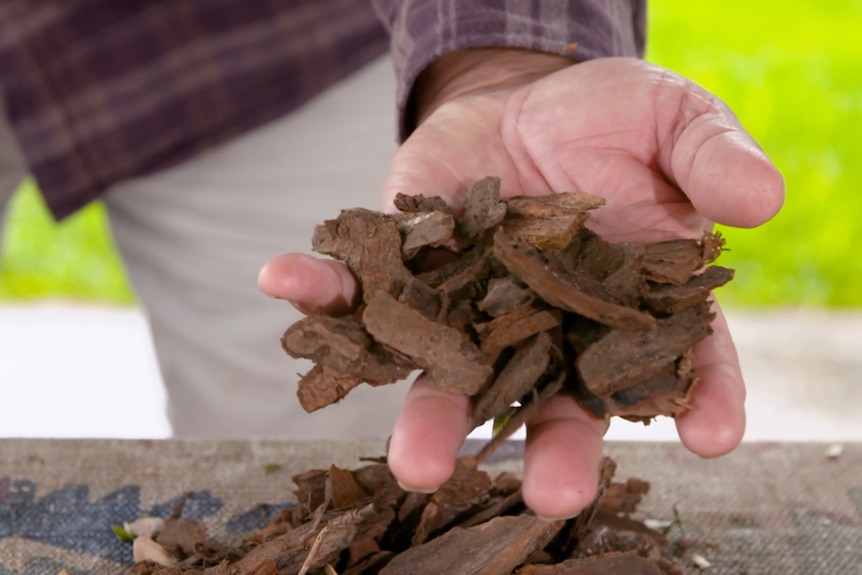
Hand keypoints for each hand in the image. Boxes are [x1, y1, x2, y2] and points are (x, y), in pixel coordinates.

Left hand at [259, 52, 783, 519]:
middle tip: (551, 495)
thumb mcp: (672, 119)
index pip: (677, 364)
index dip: (701, 399)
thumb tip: (758, 201)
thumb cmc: (607, 118)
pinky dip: (324, 292)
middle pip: (555, 402)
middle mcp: (545, 330)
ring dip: (431, 418)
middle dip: (552, 449)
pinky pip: (359, 292)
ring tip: (419, 462)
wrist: (520, 98)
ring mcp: (468, 311)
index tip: (711, 438)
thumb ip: (709, 158)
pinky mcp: (406, 273)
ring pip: (452, 376)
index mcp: (626, 309)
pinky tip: (288, 283)